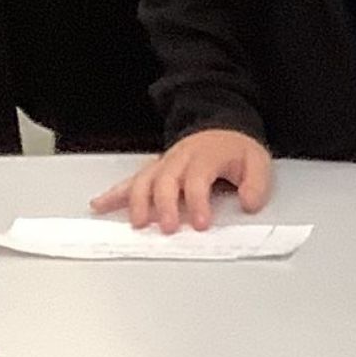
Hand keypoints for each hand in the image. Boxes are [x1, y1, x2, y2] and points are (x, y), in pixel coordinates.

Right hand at [95, 129, 273, 233]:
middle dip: (165, 205)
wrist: (220, 127)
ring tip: (139, 224)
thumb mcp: (257, 161)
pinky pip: (131, 180)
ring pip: (144, 180)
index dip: (198, 202)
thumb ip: (256, 184)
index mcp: (205, 156)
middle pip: (166, 180)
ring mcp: (163, 163)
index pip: (198, 179)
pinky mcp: (153, 169)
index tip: (201, 224)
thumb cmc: (236, 150)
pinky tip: (99, 205)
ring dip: (139, 202)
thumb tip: (249, 204)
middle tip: (168, 229)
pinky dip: (114, 193)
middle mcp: (180, 158)